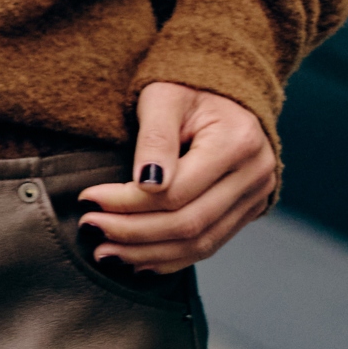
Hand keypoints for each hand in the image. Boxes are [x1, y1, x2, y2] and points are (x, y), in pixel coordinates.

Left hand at [77, 81, 280, 272]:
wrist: (223, 90)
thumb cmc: (188, 89)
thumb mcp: (164, 99)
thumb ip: (155, 139)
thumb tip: (146, 186)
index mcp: (238, 141)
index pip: (177, 191)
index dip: (128, 202)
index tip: (89, 198)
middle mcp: (256, 172)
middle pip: (189, 223)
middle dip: (133, 232)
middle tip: (92, 227)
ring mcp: (257, 195)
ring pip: (200, 243)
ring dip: (148, 252)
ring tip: (107, 250)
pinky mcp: (249, 210)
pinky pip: (210, 245)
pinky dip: (171, 257)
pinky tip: (139, 259)